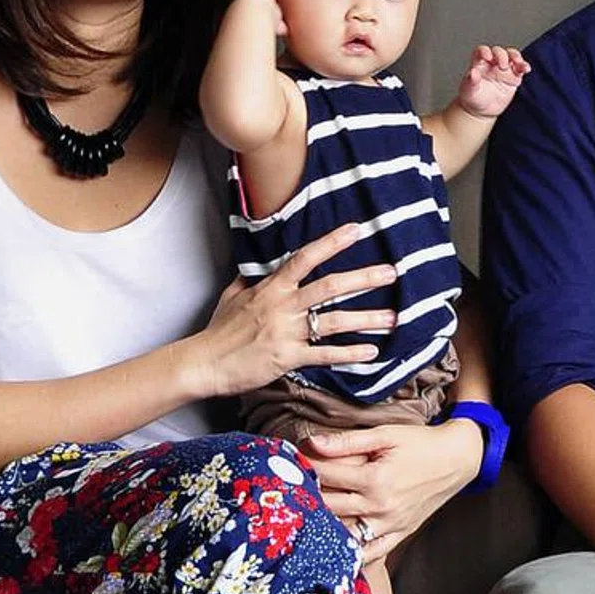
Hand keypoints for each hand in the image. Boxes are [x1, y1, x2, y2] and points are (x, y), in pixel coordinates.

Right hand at [195, 222, 396, 398]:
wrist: (203, 363)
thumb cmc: (217, 331)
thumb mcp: (232, 297)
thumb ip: (250, 281)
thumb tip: (255, 269)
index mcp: (272, 287)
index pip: (306, 257)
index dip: (332, 242)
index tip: (356, 230)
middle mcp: (282, 305)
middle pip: (329, 286)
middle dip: (363, 278)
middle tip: (391, 272)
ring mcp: (286, 331)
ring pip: (333, 321)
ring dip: (366, 319)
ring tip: (391, 316)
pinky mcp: (287, 358)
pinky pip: (324, 355)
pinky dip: (349, 354)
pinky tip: (370, 352)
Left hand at [296, 416, 482, 564]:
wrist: (457, 458)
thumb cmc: (420, 442)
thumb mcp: (385, 433)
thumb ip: (348, 441)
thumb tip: (312, 442)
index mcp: (375, 479)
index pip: (327, 476)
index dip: (305, 467)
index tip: (287, 463)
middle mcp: (380, 507)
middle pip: (330, 507)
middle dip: (307, 497)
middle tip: (286, 492)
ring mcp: (389, 525)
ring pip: (345, 534)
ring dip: (322, 527)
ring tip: (301, 520)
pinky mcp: (399, 534)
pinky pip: (369, 553)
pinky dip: (349, 554)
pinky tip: (331, 551)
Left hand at [455, 45, 529, 119]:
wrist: (482, 110)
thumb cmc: (473, 98)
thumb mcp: (469, 91)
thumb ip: (471, 81)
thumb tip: (473, 72)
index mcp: (479, 63)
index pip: (482, 51)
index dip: (485, 51)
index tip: (487, 57)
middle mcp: (492, 63)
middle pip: (498, 52)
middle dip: (501, 55)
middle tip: (502, 65)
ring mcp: (504, 69)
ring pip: (511, 56)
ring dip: (516, 57)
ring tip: (518, 62)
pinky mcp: (514, 77)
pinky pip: (520, 68)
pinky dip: (524, 66)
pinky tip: (526, 69)